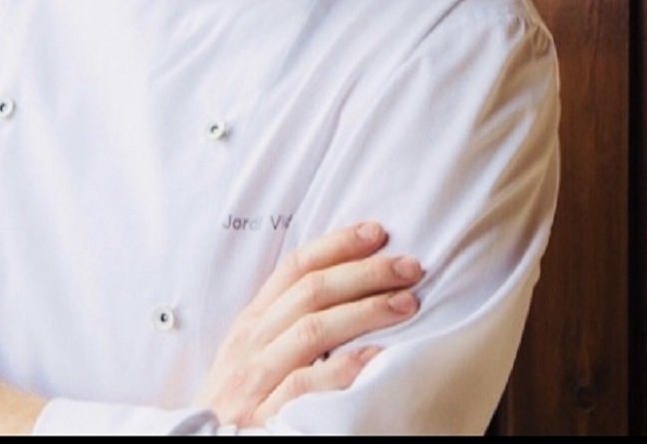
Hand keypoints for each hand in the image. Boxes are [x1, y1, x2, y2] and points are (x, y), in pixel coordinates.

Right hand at [194, 220, 421, 427]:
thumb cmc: (237, 398)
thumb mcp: (252, 351)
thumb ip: (287, 321)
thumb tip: (346, 287)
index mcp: (252, 321)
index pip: (294, 268)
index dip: (338, 245)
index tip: (378, 232)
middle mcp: (252, 343)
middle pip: (311, 292)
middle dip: (365, 273)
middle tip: (409, 267)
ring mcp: (256, 379)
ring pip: (313, 330)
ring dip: (365, 311)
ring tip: (406, 303)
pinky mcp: (263, 415)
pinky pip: (306, 384)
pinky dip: (343, 367)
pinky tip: (376, 355)